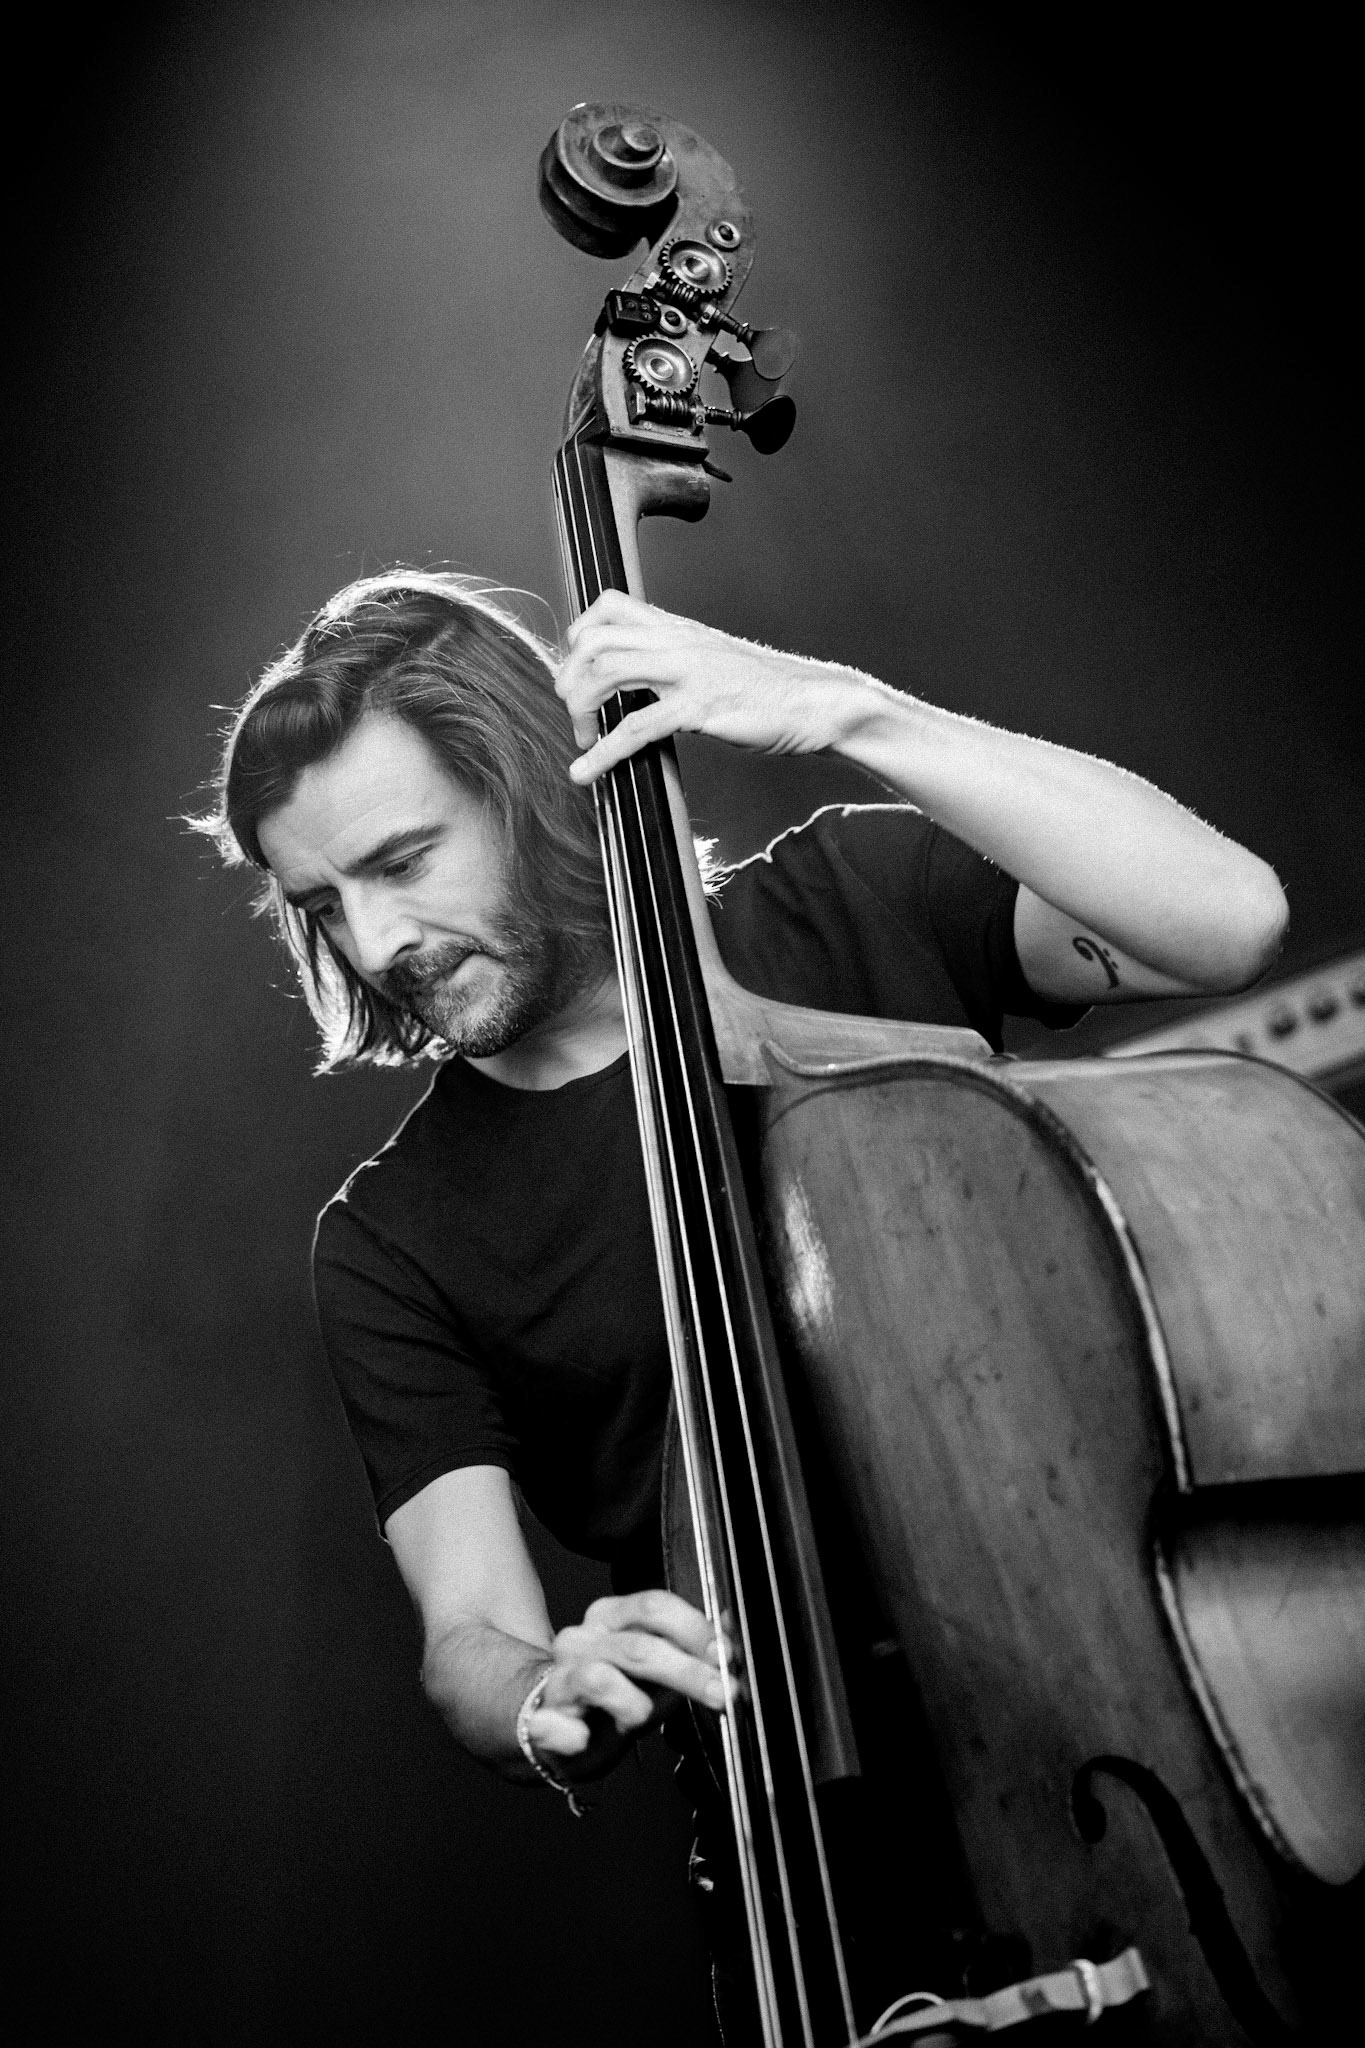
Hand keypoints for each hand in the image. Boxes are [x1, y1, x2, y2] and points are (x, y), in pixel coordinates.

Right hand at [523, 1588, 735, 1777]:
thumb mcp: (655, 1669)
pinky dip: (569, 1734)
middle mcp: (582, 1639)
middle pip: (639, 1647)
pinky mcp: (540, 1720)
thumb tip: (727, 1638)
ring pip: (600, 1679)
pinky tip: (580, 1739)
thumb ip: (686, 1652)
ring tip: (640, 1722)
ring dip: (634, 1708)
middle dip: (687, 1672)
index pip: (654, 1607)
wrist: (552, 1723)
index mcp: (610, 1617)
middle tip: (721, 1694)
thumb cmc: (613, 1695)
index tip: (725, 1655)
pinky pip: (552, 1725)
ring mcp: (559, 1678)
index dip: (694, 1629)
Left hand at [555, 590, 880, 783]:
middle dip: (569, 679)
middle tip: (577, 713)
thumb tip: (638, 681)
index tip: (579, 674)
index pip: (607, 606)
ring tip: (581, 738)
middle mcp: (677, 641)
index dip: (578, 637)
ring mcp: (688, 670)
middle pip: (594, 639)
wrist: (814, 702)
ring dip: (580, 709)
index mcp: (677, 628)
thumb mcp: (712, 661)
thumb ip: (674, 662)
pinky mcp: (699, 706)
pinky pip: (635, 727)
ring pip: (606, 671)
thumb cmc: (766, 691)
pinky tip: (586, 771)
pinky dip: (601, 753)